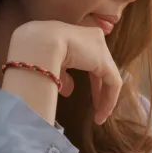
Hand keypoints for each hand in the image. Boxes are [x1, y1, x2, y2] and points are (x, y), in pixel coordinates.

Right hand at [4, 21, 121, 124]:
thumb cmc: (38, 50)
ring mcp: (101, 48)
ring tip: (99, 116)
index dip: (90, 79)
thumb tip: (69, 91)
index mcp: (79, 36)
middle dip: (99, 90)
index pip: (90, 59)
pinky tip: (101, 114)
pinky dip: (108, 100)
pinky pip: (113, 83)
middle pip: (101, 68)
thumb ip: (63, 75)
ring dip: (104, 98)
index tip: (84, 95)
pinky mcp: (106, 61)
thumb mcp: (52, 64)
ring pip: (108, 77)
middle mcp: (94, 38)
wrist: (40, 43)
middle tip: (96, 108)